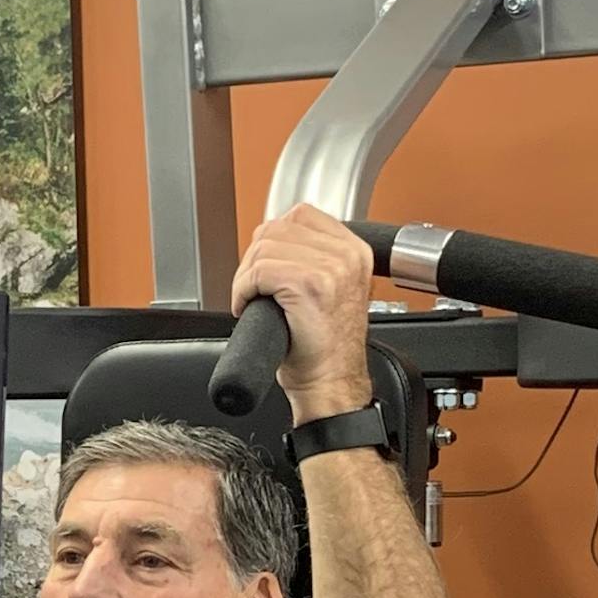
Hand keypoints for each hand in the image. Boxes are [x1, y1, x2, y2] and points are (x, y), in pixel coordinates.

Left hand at [230, 203, 375, 418]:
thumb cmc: (324, 347)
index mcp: (355, 250)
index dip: (273, 239)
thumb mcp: (330, 288)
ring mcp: (330, 269)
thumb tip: (272, 238)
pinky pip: (258, 271)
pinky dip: (243, 289)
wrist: (331, 383)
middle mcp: (346, 255)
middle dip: (255, 257)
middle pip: (277, 228)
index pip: (301, 215)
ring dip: (246, 275)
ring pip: (264, 248)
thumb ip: (312, 257)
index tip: (267, 266)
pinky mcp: (308, 285)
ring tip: (252, 298)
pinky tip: (248, 306)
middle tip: (253, 287)